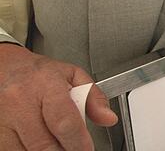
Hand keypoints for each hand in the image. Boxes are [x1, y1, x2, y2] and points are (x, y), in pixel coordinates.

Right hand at [0, 43, 117, 149]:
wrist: (6, 67)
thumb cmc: (39, 73)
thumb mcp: (74, 75)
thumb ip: (94, 97)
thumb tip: (108, 118)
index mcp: (45, 85)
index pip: (64, 121)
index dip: (78, 142)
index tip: (86, 149)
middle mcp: (20, 102)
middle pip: (44, 143)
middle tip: (75, 148)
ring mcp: (4, 119)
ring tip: (59, 144)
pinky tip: (41, 144)